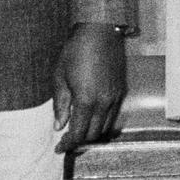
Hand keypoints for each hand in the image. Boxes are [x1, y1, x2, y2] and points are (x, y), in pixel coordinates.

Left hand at [53, 23, 125, 153]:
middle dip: (80, 141)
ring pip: (105, 127)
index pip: (79, 133)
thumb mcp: (60, 76)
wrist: (99, 31)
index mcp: (87, 100)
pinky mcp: (121, 91)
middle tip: (67, 140)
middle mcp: (104, 102)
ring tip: (79, 130)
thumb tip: (59, 125)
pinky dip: (101, 122)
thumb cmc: (76, 51)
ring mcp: (115, 97)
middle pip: (94, 135)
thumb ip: (60, 104)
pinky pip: (112, 115)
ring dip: (92, 133)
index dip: (68, 144)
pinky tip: (91, 116)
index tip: (58, 148)